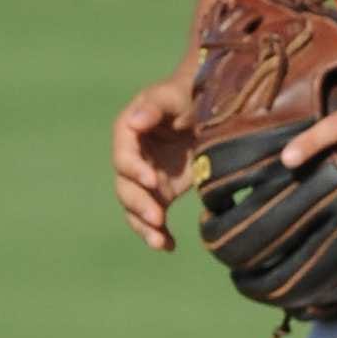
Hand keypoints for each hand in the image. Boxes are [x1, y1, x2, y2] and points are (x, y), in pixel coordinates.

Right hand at [112, 74, 197, 251]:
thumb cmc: (191, 91)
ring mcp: (146, 177)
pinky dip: (159, 233)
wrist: (211, 103)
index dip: (135, 169)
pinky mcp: (162, 190)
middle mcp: (132, 157)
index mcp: (128, 131)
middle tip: (158, 218)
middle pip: (126, 187)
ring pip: (135, 207)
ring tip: (160, 242)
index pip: (124, 155)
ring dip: (144, 226)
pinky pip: (153, 216)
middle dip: (140, 204)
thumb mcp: (176, 92)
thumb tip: (134, 123)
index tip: (153, 180)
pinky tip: (169, 246)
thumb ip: (156, 106)